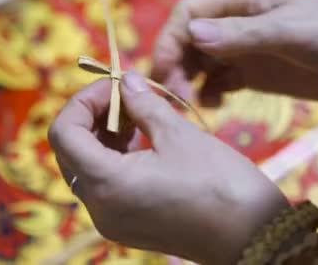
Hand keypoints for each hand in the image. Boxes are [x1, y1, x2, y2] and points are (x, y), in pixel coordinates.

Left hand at [48, 73, 287, 263]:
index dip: (83, 101)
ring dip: (104, 135)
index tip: (115, 84)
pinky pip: (106, 185)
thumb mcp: (178, 134)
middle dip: (93, 116)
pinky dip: (115, 157)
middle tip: (126, 95)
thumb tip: (126, 80)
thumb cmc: (219, 182)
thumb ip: (143, 103)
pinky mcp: (128, 224)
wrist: (254, 237)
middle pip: (71, 151)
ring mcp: (112, 220)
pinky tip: (143, 139)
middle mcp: (99, 208)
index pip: (63, 133)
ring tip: (138, 114)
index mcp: (106, 183)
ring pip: (87, 167)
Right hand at [152, 0, 317, 106]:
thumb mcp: (288, 32)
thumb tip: (190, 35)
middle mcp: (239, 22)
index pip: (191, 12)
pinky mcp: (257, 74)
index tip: (164, 71)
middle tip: (176, 95)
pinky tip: (214, 106)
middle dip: (177, 64)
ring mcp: (247, 50)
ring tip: (191, 104)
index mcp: (244, 0)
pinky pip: (222, 82)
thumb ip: (240, 35)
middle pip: (191, 39)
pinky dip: (211, 93)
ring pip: (202, 62)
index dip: (171, 39)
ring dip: (190, 80)